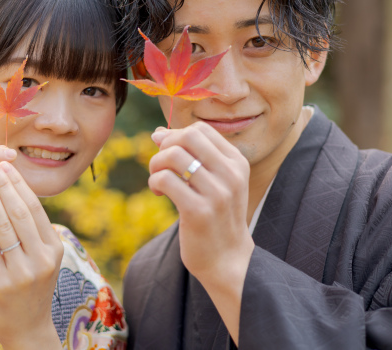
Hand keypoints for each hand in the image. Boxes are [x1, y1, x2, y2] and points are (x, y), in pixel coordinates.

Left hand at [0, 161, 63, 349]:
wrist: (27, 329)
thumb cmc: (29, 288)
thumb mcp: (40, 258)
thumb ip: (33, 231)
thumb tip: (18, 193)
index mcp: (54, 248)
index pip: (35, 208)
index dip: (19, 184)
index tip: (5, 166)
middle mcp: (43, 258)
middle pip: (21, 212)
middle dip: (4, 185)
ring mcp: (25, 271)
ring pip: (6, 226)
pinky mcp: (5, 284)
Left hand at [148, 122, 254, 341]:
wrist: (228, 260)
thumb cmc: (217, 218)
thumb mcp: (215, 182)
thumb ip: (191, 156)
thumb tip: (158, 133)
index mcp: (237, 162)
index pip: (201, 130)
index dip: (176, 136)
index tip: (168, 153)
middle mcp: (231, 174)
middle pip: (187, 136)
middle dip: (165, 146)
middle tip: (161, 165)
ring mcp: (217, 193)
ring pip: (173, 155)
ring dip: (156, 164)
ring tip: (158, 181)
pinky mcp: (198, 211)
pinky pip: (165, 179)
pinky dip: (154, 182)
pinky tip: (158, 192)